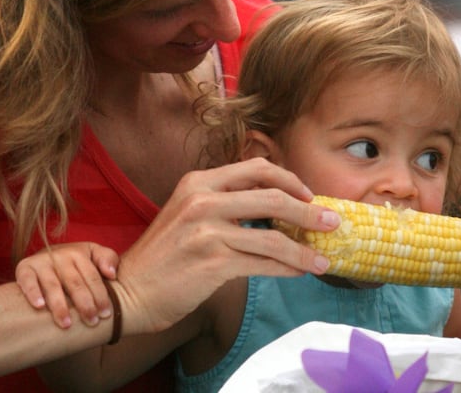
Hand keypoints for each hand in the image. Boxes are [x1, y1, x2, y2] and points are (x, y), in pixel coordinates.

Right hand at [16, 242, 118, 328]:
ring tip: (66, 323)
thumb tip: (111, 274)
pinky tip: (40, 307)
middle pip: (74, 283)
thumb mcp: (94, 253)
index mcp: (79, 254)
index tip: (105, 314)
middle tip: (91, 322)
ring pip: (52, 285)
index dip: (100, 296)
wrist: (46, 250)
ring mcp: (41, 262)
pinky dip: (33, 293)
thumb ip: (108, 259)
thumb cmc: (76, 260)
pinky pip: (27, 281)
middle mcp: (60, 256)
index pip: (92, 277)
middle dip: (84, 304)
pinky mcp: (24, 268)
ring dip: (59, 305)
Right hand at [110, 158, 338, 335]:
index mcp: (197, 182)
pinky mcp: (213, 262)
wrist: (128, 293)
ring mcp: (207, 230)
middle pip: (273, 197)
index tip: (309, 196)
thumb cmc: (162, 258)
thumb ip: (223, 203)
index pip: (256, 168)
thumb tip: (274, 208)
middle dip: (310, 212)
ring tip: (323, 260)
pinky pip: (264, 263)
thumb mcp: (187, 214)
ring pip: (274, 236)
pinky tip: (300, 272)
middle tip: (332, 223)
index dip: (289, 180)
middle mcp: (202, 199)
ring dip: (305, 249)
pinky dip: (288, 268)